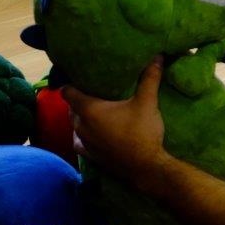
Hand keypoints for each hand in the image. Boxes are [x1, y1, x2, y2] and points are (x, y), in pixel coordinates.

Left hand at [62, 59, 166, 194]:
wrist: (145, 168)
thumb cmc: (142, 132)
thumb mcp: (147, 102)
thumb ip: (149, 78)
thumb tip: (157, 56)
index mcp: (89, 109)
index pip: (67, 92)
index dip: (71, 83)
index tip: (81, 78)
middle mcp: (80, 125)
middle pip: (72, 107)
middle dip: (80, 99)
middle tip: (95, 91)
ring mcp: (84, 141)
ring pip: (75, 124)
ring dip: (82, 117)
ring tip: (97, 111)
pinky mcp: (90, 155)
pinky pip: (79, 141)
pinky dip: (84, 134)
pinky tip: (93, 132)